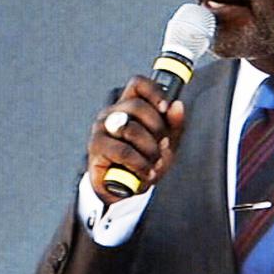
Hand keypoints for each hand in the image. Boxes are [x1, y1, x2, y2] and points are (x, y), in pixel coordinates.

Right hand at [87, 75, 185, 203]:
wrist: (126, 190)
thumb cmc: (145, 161)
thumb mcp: (166, 144)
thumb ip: (174, 125)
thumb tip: (178, 105)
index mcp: (129, 106)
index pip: (138, 84)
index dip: (154, 91)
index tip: (166, 108)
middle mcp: (113, 113)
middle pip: (136, 105)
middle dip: (157, 128)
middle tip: (163, 145)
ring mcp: (102, 129)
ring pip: (130, 128)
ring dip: (150, 149)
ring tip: (154, 163)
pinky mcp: (96, 148)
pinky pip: (123, 151)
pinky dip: (140, 164)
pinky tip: (146, 172)